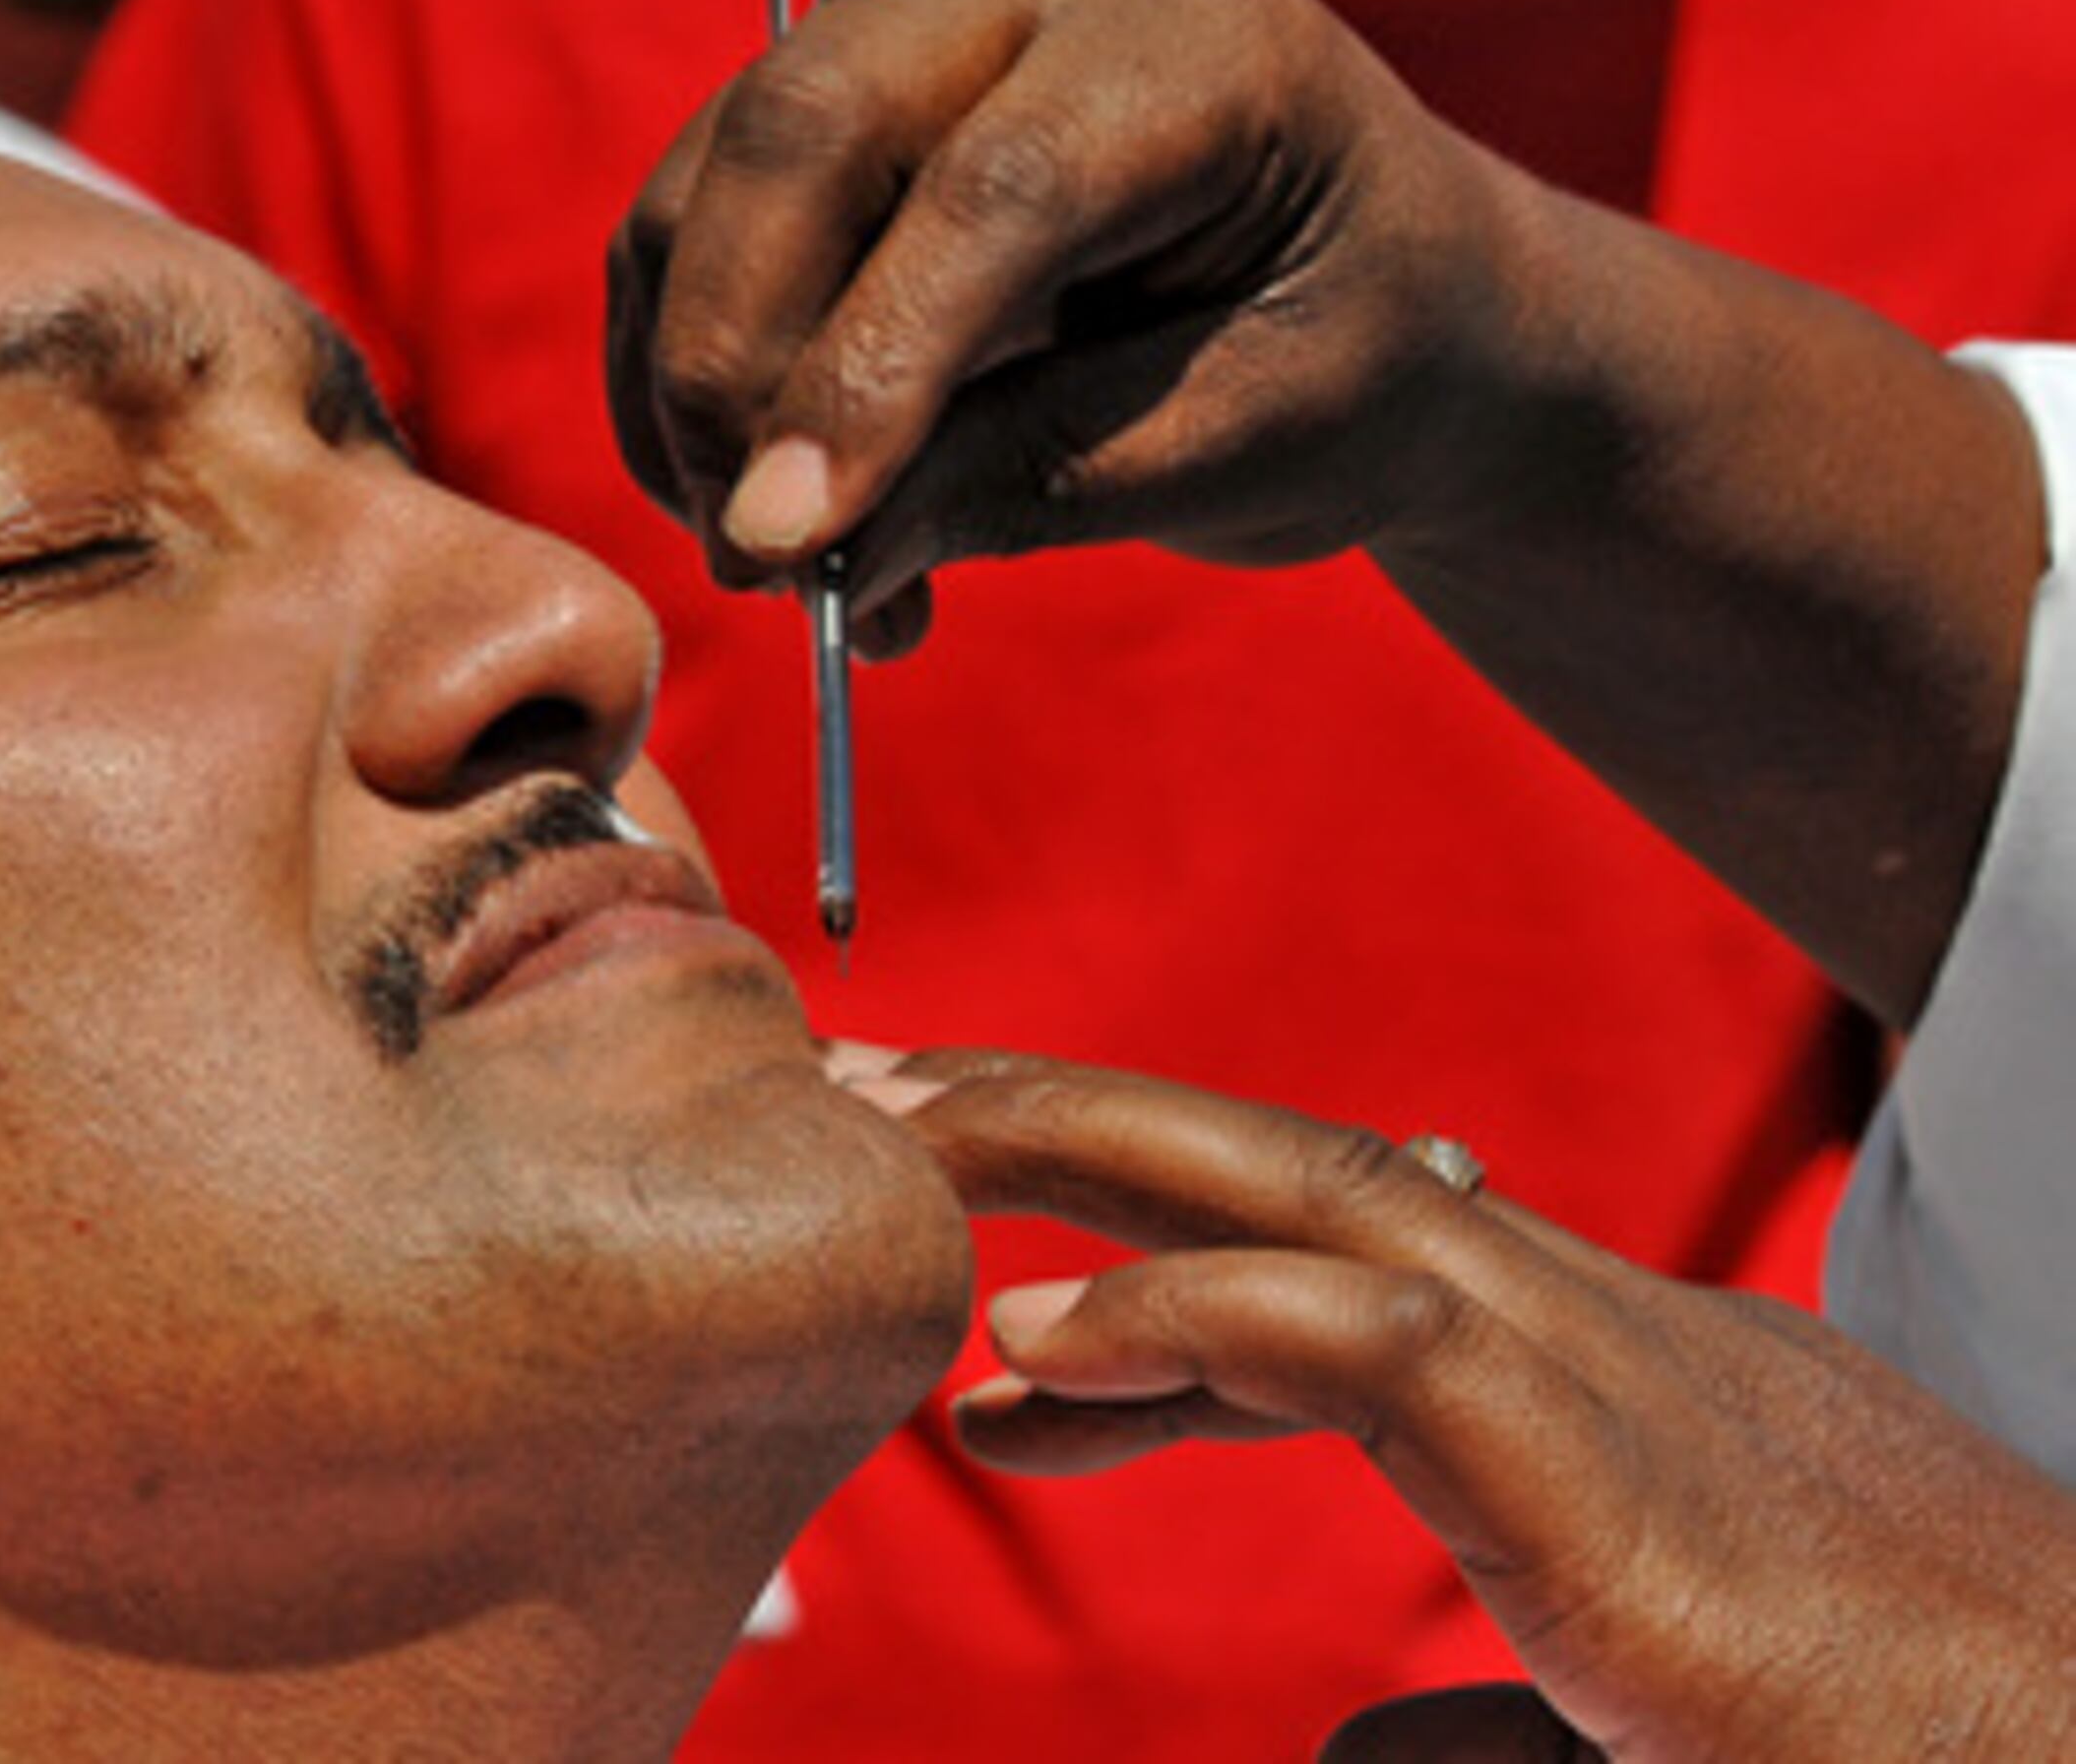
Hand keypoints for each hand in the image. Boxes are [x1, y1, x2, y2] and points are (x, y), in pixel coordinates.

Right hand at [608, 0, 1531, 652]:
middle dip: (734, 361)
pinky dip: (683, 356)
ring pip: (720, 167)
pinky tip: (751, 486)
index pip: (999, 187)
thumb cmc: (1352, 364)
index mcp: (1209, 37)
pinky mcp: (839, 59)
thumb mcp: (1243, 451)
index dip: (869, 370)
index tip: (786, 543)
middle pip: (811, 129)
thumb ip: (1024, 480)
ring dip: (694, 381)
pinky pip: (699, 200)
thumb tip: (791, 547)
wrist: (1384, 285)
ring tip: (774, 559)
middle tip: (748, 559)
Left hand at [850, 1045, 2075, 1761]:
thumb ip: (1493, 1720)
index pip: (1344, 1260)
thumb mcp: (1653, 1724)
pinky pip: (1367, 1336)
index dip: (1151, 1260)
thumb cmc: (1918, 1758)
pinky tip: (1031, 1353)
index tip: (994, 1327)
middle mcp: (1609, 1337)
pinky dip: (1189, 1316)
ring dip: (1076, 1150)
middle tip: (874, 1094)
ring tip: (891, 1143)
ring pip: (1299, 1187)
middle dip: (1069, 1118)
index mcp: (1616, 1392)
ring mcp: (1620, 1379)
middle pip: (1288, 1165)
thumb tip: (1345, 1744)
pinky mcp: (1619, 1478)